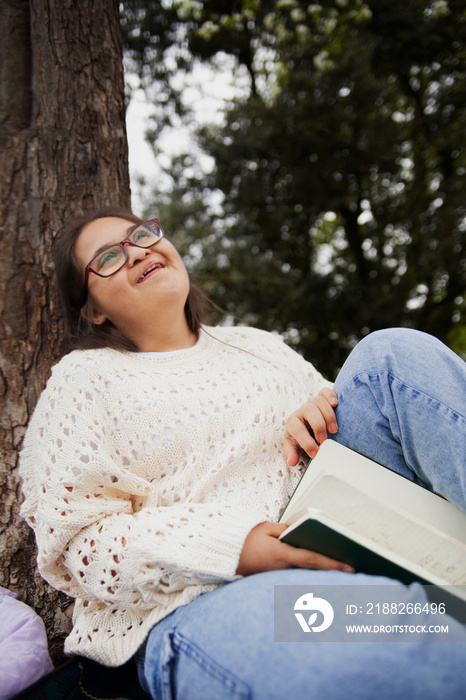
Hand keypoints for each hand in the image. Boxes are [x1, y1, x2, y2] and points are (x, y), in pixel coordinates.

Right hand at [236, 521, 353, 575]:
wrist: (226, 555)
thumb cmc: (245, 539)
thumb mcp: (266, 528)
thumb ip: (286, 529)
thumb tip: (301, 532)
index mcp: (281, 554)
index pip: (311, 560)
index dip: (331, 564)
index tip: (349, 567)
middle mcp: (282, 569)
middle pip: (313, 572)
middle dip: (333, 573)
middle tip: (356, 572)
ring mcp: (278, 577)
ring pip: (306, 577)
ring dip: (323, 576)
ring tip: (344, 573)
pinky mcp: (275, 579)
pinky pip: (296, 578)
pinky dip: (310, 576)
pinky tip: (322, 573)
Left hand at [283, 387, 337, 466]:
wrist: (306, 425)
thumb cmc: (301, 437)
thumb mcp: (294, 445)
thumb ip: (292, 452)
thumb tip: (291, 461)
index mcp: (293, 422)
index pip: (297, 429)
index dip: (306, 442)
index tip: (315, 453)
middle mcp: (302, 411)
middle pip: (309, 410)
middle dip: (318, 425)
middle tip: (324, 440)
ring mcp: (312, 403)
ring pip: (319, 401)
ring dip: (328, 415)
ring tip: (334, 430)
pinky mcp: (322, 398)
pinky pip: (325, 391)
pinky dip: (331, 395)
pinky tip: (336, 404)